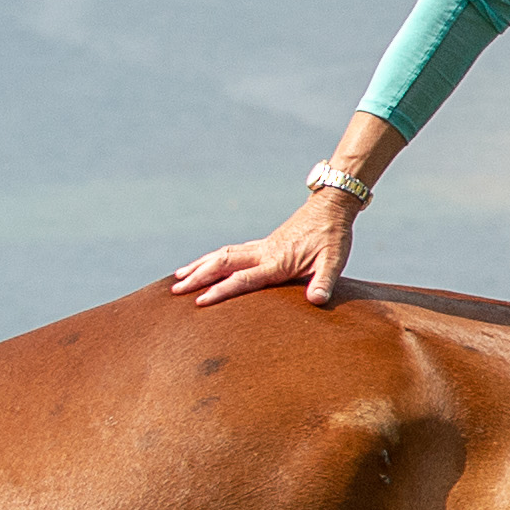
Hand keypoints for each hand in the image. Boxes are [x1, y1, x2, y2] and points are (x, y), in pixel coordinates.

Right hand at [172, 190, 358, 307]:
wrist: (331, 207)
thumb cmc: (333, 237)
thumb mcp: (334, 261)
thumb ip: (324, 281)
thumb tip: (317, 300)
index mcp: (277, 261)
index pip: (243, 279)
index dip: (221, 291)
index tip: (199, 302)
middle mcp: (263, 253)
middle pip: (222, 264)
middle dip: (198, 278)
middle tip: (175, 291)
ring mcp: (261, 247)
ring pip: (222, 255)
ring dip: (200, 266)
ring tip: (178, 277)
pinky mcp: (264, 244)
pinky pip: (232, 251)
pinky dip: (213, 259)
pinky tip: (206, 265)